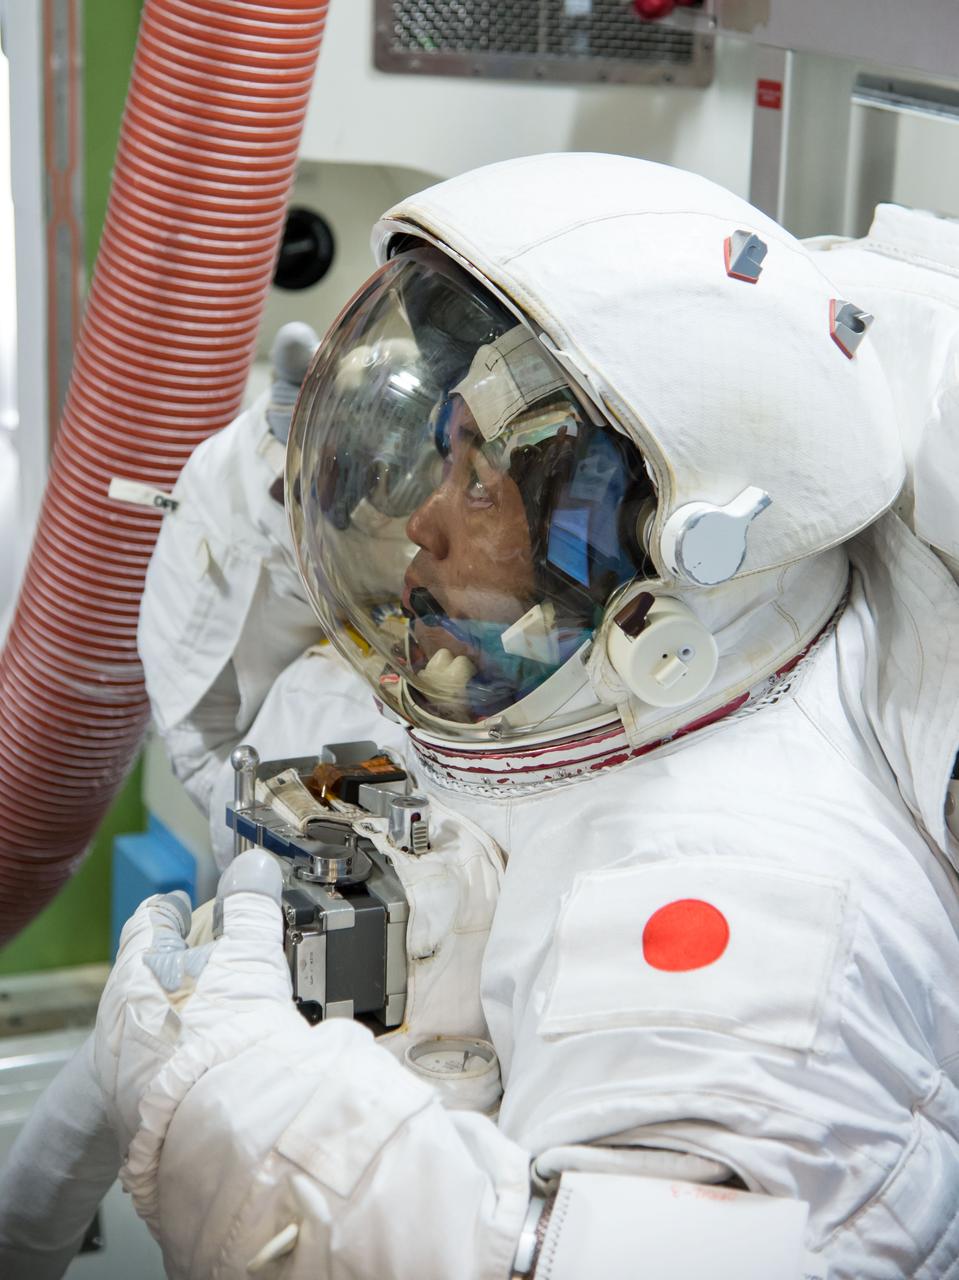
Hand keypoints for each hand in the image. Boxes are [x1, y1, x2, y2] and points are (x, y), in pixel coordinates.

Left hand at [93, 851, 295, 1156]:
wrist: (224, 1125)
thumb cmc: (230, 1029)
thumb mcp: (251, 954)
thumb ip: (252, 907)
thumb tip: (255, 865)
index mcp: (138, 969)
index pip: (147, 924)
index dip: (167, 911)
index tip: (179, 906)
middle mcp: (119, 1015)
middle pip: (143, 975)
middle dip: (171, 965)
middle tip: (202, 957)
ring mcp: (123, 1068)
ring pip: (146, 1025)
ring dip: (174, 1013)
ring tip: (211, 1010)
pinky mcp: (138, 1111)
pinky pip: (156, 1070)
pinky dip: (180, 1057)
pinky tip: (208, 1061)